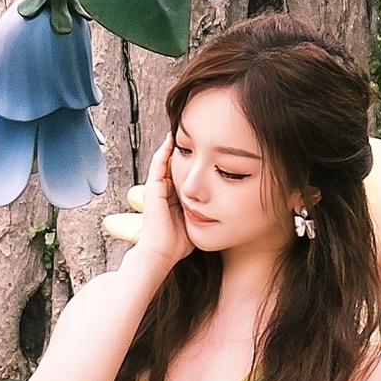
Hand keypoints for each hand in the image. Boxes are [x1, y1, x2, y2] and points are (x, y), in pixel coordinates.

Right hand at [127, 137, 193, 282]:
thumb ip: (206, 211)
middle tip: (194, 131)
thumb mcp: (198, 221)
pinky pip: (159, 164)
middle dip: (185, 149)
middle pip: (175, 163)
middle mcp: (165, 191)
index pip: (184, 173)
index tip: (205, 147)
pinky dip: (165, 150)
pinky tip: (172, 138)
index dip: (193, 160)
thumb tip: (226, 207)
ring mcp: (157, 188)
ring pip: (166, 160)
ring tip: (182, 128)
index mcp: (175, 198)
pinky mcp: (153, 188)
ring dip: (174, 145)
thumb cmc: (179, 243)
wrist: (162, 252)